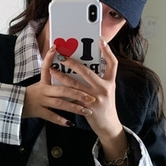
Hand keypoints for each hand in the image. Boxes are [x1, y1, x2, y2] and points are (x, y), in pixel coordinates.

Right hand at [22, 45, 97, 126]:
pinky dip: (61, 120)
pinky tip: (70, 123)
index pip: (46, 68)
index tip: (56, 49)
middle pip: (62, 90)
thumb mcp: (39, 84)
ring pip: (60, 104)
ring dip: (74, 107)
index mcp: (43, 82)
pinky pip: (51, 116)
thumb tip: (61, 63)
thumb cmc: (31, 95)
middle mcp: (43, 90)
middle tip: (91, 97)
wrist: (16, 106)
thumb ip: (50, 76)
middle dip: (78, 93)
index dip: (49, 58)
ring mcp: (41, 101)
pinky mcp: (39, 112)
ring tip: (86, 111)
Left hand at [41, 38, 128, 165]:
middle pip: (87, 72)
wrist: (108, 125)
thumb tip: (84, 67)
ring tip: (52, 70)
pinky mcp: (86, 107)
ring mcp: (95, 98)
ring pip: (75, 84)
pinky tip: (54, 86)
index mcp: (110, 82)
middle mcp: (104, 89)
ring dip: (62, 76)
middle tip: (62, 56)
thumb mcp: (107, 91)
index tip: (100, 40)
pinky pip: (71, 97)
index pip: (112, 63)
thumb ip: (98, 80)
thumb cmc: (105, 106)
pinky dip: (63, 91)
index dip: (108, 51)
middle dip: (73, 63)